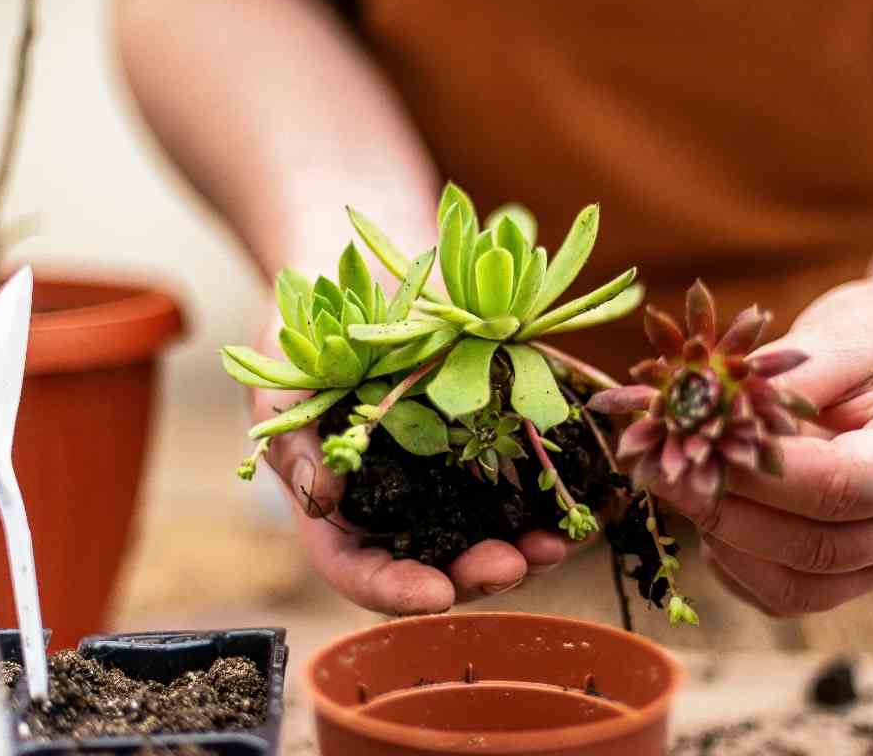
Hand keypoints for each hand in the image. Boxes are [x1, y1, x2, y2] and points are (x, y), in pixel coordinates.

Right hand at [250, 307, 577, 614]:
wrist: (360, 277)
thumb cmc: (306, 343)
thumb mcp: (283, 390)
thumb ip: (296, 448)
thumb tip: (322, 501)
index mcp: (346, 511)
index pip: (363, 571)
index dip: (397, 591)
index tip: (436, 594)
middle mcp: (405, 506)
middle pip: (441, 563)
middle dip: (480, 573)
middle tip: (514, 563)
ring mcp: (455, 475)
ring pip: (493, 532)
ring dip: (530, 547)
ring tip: (560, 542)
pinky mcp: (495, 437)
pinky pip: (529, 480)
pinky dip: (557, 496)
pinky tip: (588, 501)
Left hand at [657, 266, 872, 616]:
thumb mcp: (843, 334)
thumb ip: (786, 380)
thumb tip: (708, 417)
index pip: (839, 487)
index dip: (758, 477)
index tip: (690, 449)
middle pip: (815, 548)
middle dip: (727, 513)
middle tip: (660, 473)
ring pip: (796, 586)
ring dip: (726, 545)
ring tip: (679, 489)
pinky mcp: (851, 575)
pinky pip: (784, 593)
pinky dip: (735, 565)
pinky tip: (706, 515)